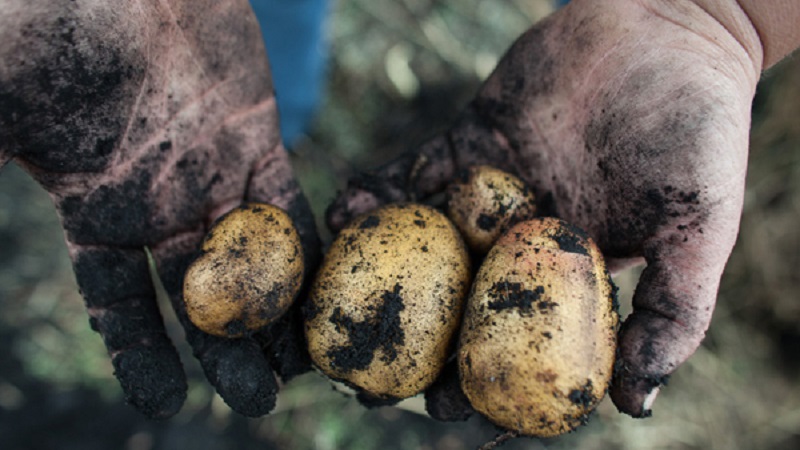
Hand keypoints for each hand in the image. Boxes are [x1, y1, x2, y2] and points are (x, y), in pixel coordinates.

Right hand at [0, 0, 318, 418]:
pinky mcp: (256, 136)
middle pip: (199, 292)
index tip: (167, 404)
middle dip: (227, 348)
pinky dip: (305, 243)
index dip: (138, 352)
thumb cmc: (48, 37)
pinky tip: (324, 287)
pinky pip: (287, 201)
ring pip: (252, 257)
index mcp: (96, 207)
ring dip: (278, 310)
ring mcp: (210, 170)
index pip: (116, 300)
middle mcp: (158, 199)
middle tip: (260, 402)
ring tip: (304, 364)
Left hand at [327, 0, 761, 416]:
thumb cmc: (698, 129)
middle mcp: (524, 239)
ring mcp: (490, 192)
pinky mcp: (465, 142)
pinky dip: (379, 194)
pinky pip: (414, 173)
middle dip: (414, 339)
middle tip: (365, 371)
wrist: (669, 28)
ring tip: (331, 300)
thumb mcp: (701, 229)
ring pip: (426, 244)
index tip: (443, 409)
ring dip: (379, 272)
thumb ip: (674, 313)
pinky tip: (344, 214)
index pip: (519, 340)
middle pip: (460, 301)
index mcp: (573, 271)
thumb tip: (634, 407)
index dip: (482, 378)